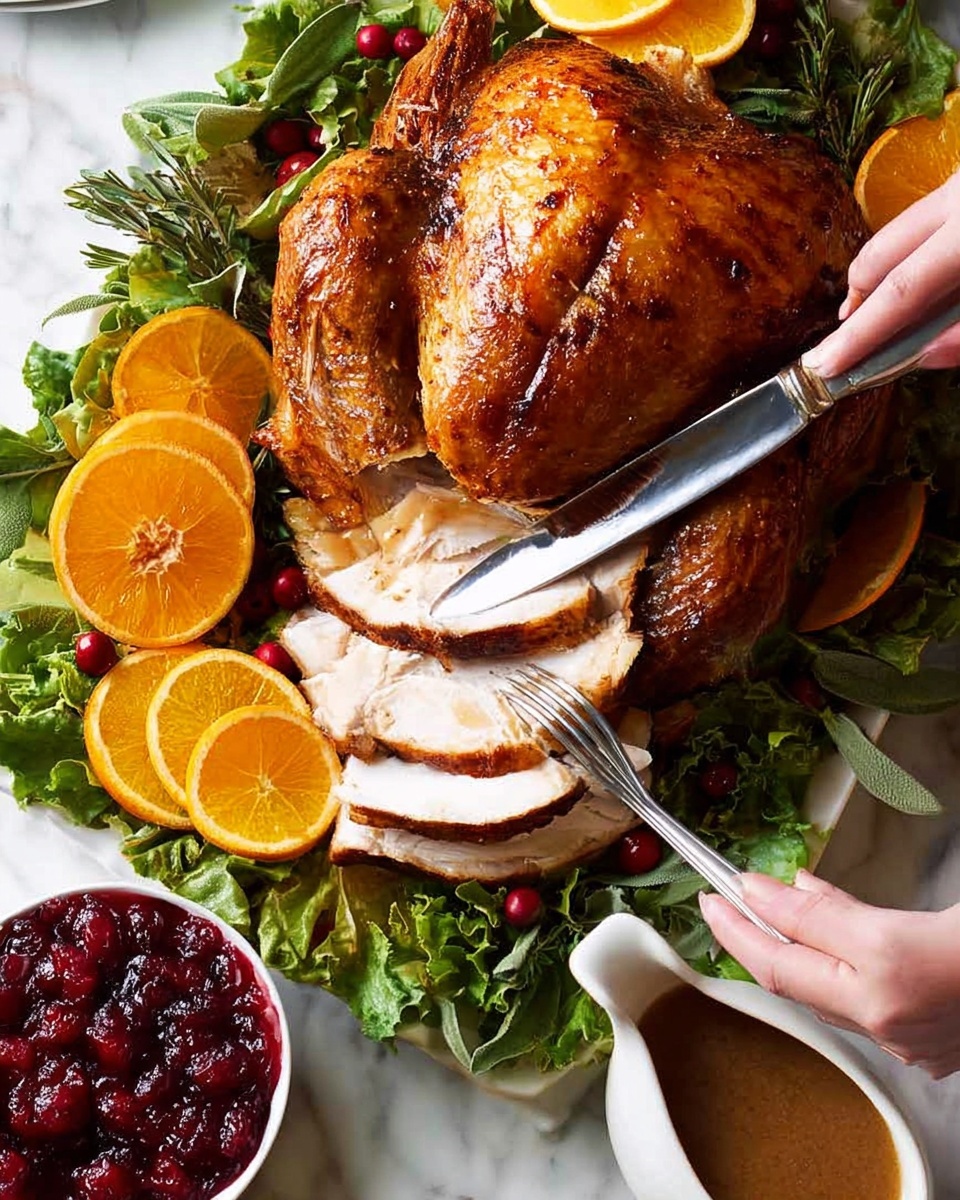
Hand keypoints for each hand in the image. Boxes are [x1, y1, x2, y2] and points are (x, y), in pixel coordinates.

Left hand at [700, 870, 959, 1077]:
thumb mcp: (922, 904)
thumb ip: (840, 904)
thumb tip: (783, 889)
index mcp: (893, 971)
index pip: (789, 945)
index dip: (744, 916)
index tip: (717, 890)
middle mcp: (893, 1017)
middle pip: (795, 979)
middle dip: (749, 937)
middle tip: (718, 902)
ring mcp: (912, 1038)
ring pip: (825, 995)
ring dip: (788, 955)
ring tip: (761, 914)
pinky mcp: (929, 1047)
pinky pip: (858, 1009)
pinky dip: (831, 973)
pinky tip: (824, 948)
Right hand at [802, 170, 959, 378]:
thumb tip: (925, 353)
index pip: (899, 291)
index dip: (859, 334)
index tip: (824, 365)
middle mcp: (954, 198)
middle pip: (878, 255)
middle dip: (856, 301)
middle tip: (846, 342)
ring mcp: (957, 183)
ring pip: (896, 236)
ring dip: (883, 278)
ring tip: (881, 315)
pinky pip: (922, 221)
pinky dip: (913, 255)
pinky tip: (925, 281)